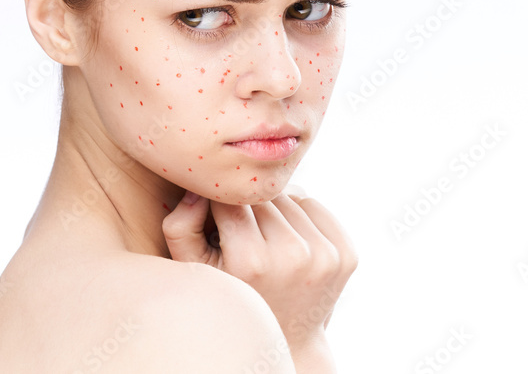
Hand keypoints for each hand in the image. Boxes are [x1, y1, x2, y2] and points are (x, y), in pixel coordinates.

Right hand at [162, 185, 357, 343]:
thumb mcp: (195, 270)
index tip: (217, 221)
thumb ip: (181, 227)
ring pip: (290, 196)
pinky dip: (300, 214)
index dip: (219, 206)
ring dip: (276, 209)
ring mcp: (325, 257)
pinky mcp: (346, 254)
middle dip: (249, 208)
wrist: (286, 339)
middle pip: (262, 198)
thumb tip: (199, 189)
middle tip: (244, 234)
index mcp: (251, 262)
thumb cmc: (234, 297)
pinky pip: (315, 206)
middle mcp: (293, 258)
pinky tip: (289, 240)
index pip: (229, 201)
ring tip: (266, 239)